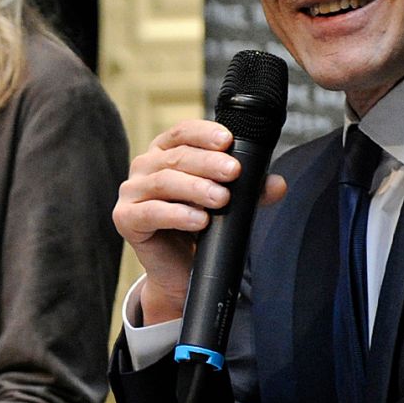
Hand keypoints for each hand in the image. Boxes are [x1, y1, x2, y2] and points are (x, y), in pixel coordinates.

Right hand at [113, 119, 286, 324]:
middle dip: (208, 163)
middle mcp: (144, 167)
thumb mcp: (228, 204)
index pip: (182, 132)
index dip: (204, 133)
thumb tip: (278, 184)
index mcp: (165, 152)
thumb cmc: (199, 227)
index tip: (229, 140)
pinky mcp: (125, 218)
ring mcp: (131, 192)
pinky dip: (177, 215)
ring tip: (221, 199)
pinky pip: (151, 213)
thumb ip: (251, 192)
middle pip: (176, 157)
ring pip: (164, 182)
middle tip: (234, 172)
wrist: (180, 269)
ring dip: (195, 188)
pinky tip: (199, 219)